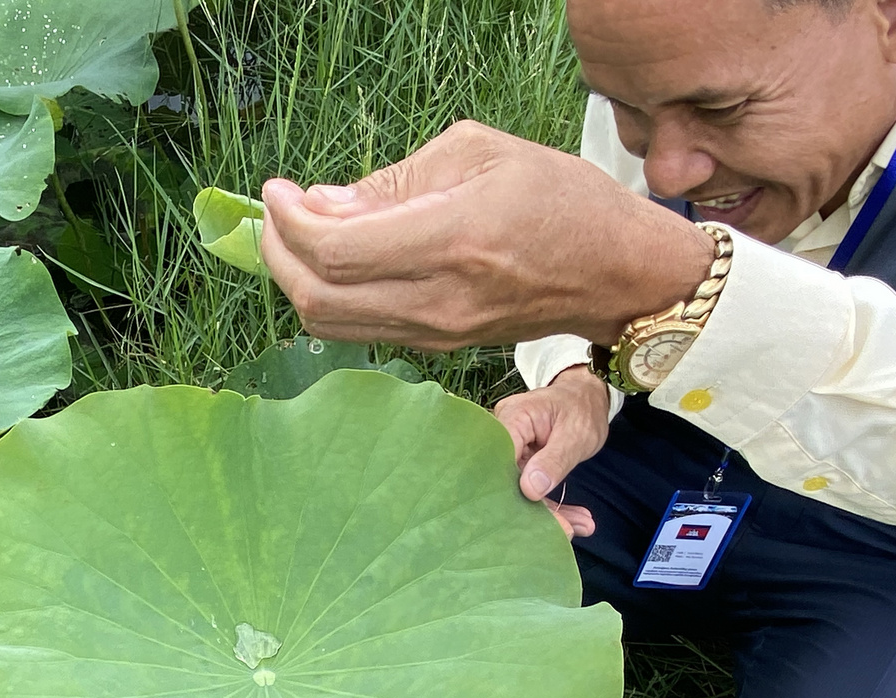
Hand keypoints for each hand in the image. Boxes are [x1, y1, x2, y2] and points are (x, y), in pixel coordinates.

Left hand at [259, 121, 714, 349]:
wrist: (618, 274)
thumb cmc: (561, 200)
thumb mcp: (482, 154)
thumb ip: (396, 180)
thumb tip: (324, 205)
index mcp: (452, 239)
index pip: (335, 250)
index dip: (288, 222)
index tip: (277, 191)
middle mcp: (438, 298)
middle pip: (317, 298)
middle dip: (277, 253)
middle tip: (276, 212)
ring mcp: (437, 332)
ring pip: (330, 324)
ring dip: (296, 279)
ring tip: (298, 232)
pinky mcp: (438, 346)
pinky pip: (360, 329)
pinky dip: (330, 296)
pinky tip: (337, 259)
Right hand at [493, 366, 611, 538]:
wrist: (585, 396)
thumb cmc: (581, 408)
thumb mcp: (576, 434)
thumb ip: (555, 460)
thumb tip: (530, 489)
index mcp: (513, 419)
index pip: (501, 463)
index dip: (515, 494)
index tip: (540, 520)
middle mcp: (502, 434)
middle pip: (508, 480)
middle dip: (537, 510)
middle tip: (568, 531)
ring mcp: (508, 450)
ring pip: (519, 488)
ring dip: (550, 512)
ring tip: (581, 527)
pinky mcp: (517, 462)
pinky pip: (528, 486)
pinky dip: (551, 504)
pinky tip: (575, 520)